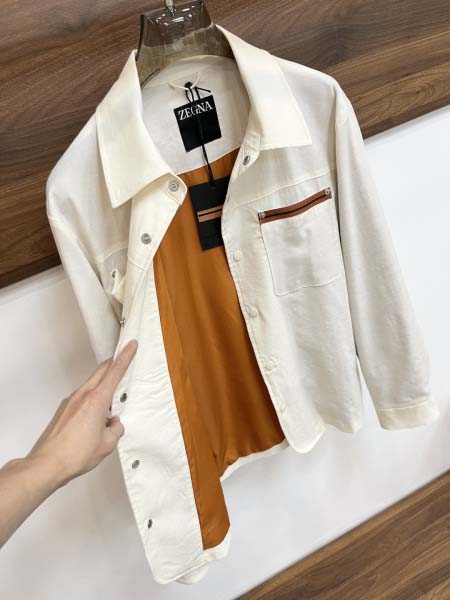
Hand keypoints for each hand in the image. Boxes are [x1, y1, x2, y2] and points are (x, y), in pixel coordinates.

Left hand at [27, 339, 137, 487]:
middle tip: (124, 360)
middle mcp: (82, 396)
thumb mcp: (107, 444)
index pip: (115, 372)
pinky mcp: (64, 410)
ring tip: (112, 404)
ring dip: (103, 385)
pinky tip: (95, 418)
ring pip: (91, 384)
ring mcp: (71, 401)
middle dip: (114, 364)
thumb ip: (116, 429)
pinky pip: (82, 397)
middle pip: (101, 371)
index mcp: (97, 400)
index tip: (131, 345)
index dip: (125, 356)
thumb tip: (114, 424)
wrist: (47, 464)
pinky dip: (93, 400)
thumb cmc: (75, 454)